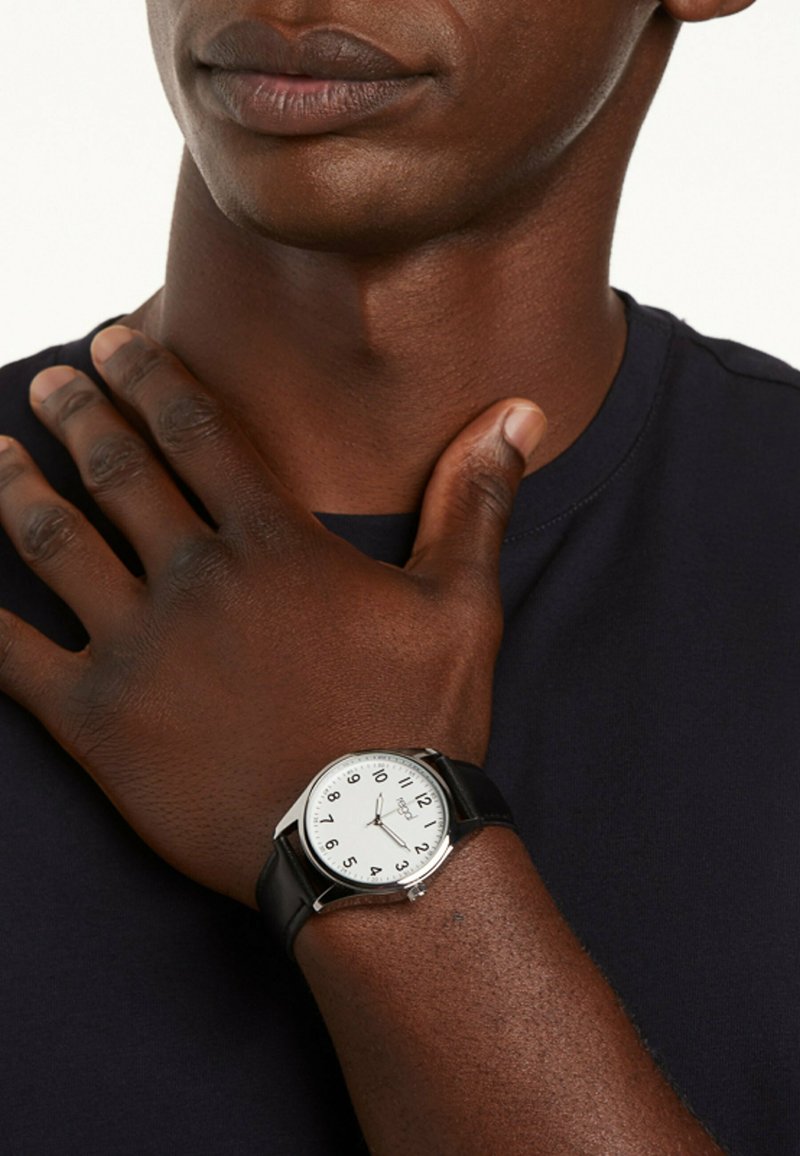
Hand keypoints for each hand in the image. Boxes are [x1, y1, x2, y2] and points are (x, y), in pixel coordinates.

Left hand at [0, 327, 545, 907]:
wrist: (366, 843)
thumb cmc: (419, 721)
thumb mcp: (462, 601)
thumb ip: (474, 498)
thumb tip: (518, 412)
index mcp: (271, 543)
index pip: (192, 430)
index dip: (147, 375)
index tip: (111, 340)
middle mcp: (193, 579)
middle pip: (116, 470)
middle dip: (76, 412)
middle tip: (51, 377)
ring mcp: (137, 649)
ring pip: (55, 543)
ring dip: (17, 487)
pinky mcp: (98, 722)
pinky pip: (14, 655)